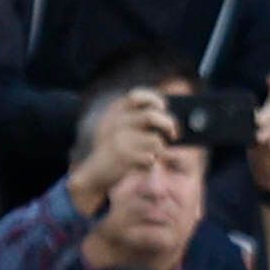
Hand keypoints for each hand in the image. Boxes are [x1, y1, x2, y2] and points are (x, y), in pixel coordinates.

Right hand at [67, 88, 178, 214]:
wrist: (95, 173)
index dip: (154, 100)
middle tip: (174, 135)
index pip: (136, 96)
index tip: (163, 107)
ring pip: (157, 140)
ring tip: (152, 155)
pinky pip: (152, 158)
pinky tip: (141, 165)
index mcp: (115, 112)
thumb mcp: (121, 130)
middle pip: (152, 116)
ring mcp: (120, 138)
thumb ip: (140, 122)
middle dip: (169, 125)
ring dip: (160, 150)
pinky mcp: (125, 155)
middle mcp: (116, 122)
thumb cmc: (117, 150)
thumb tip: (172, 124)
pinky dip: (152, 163)